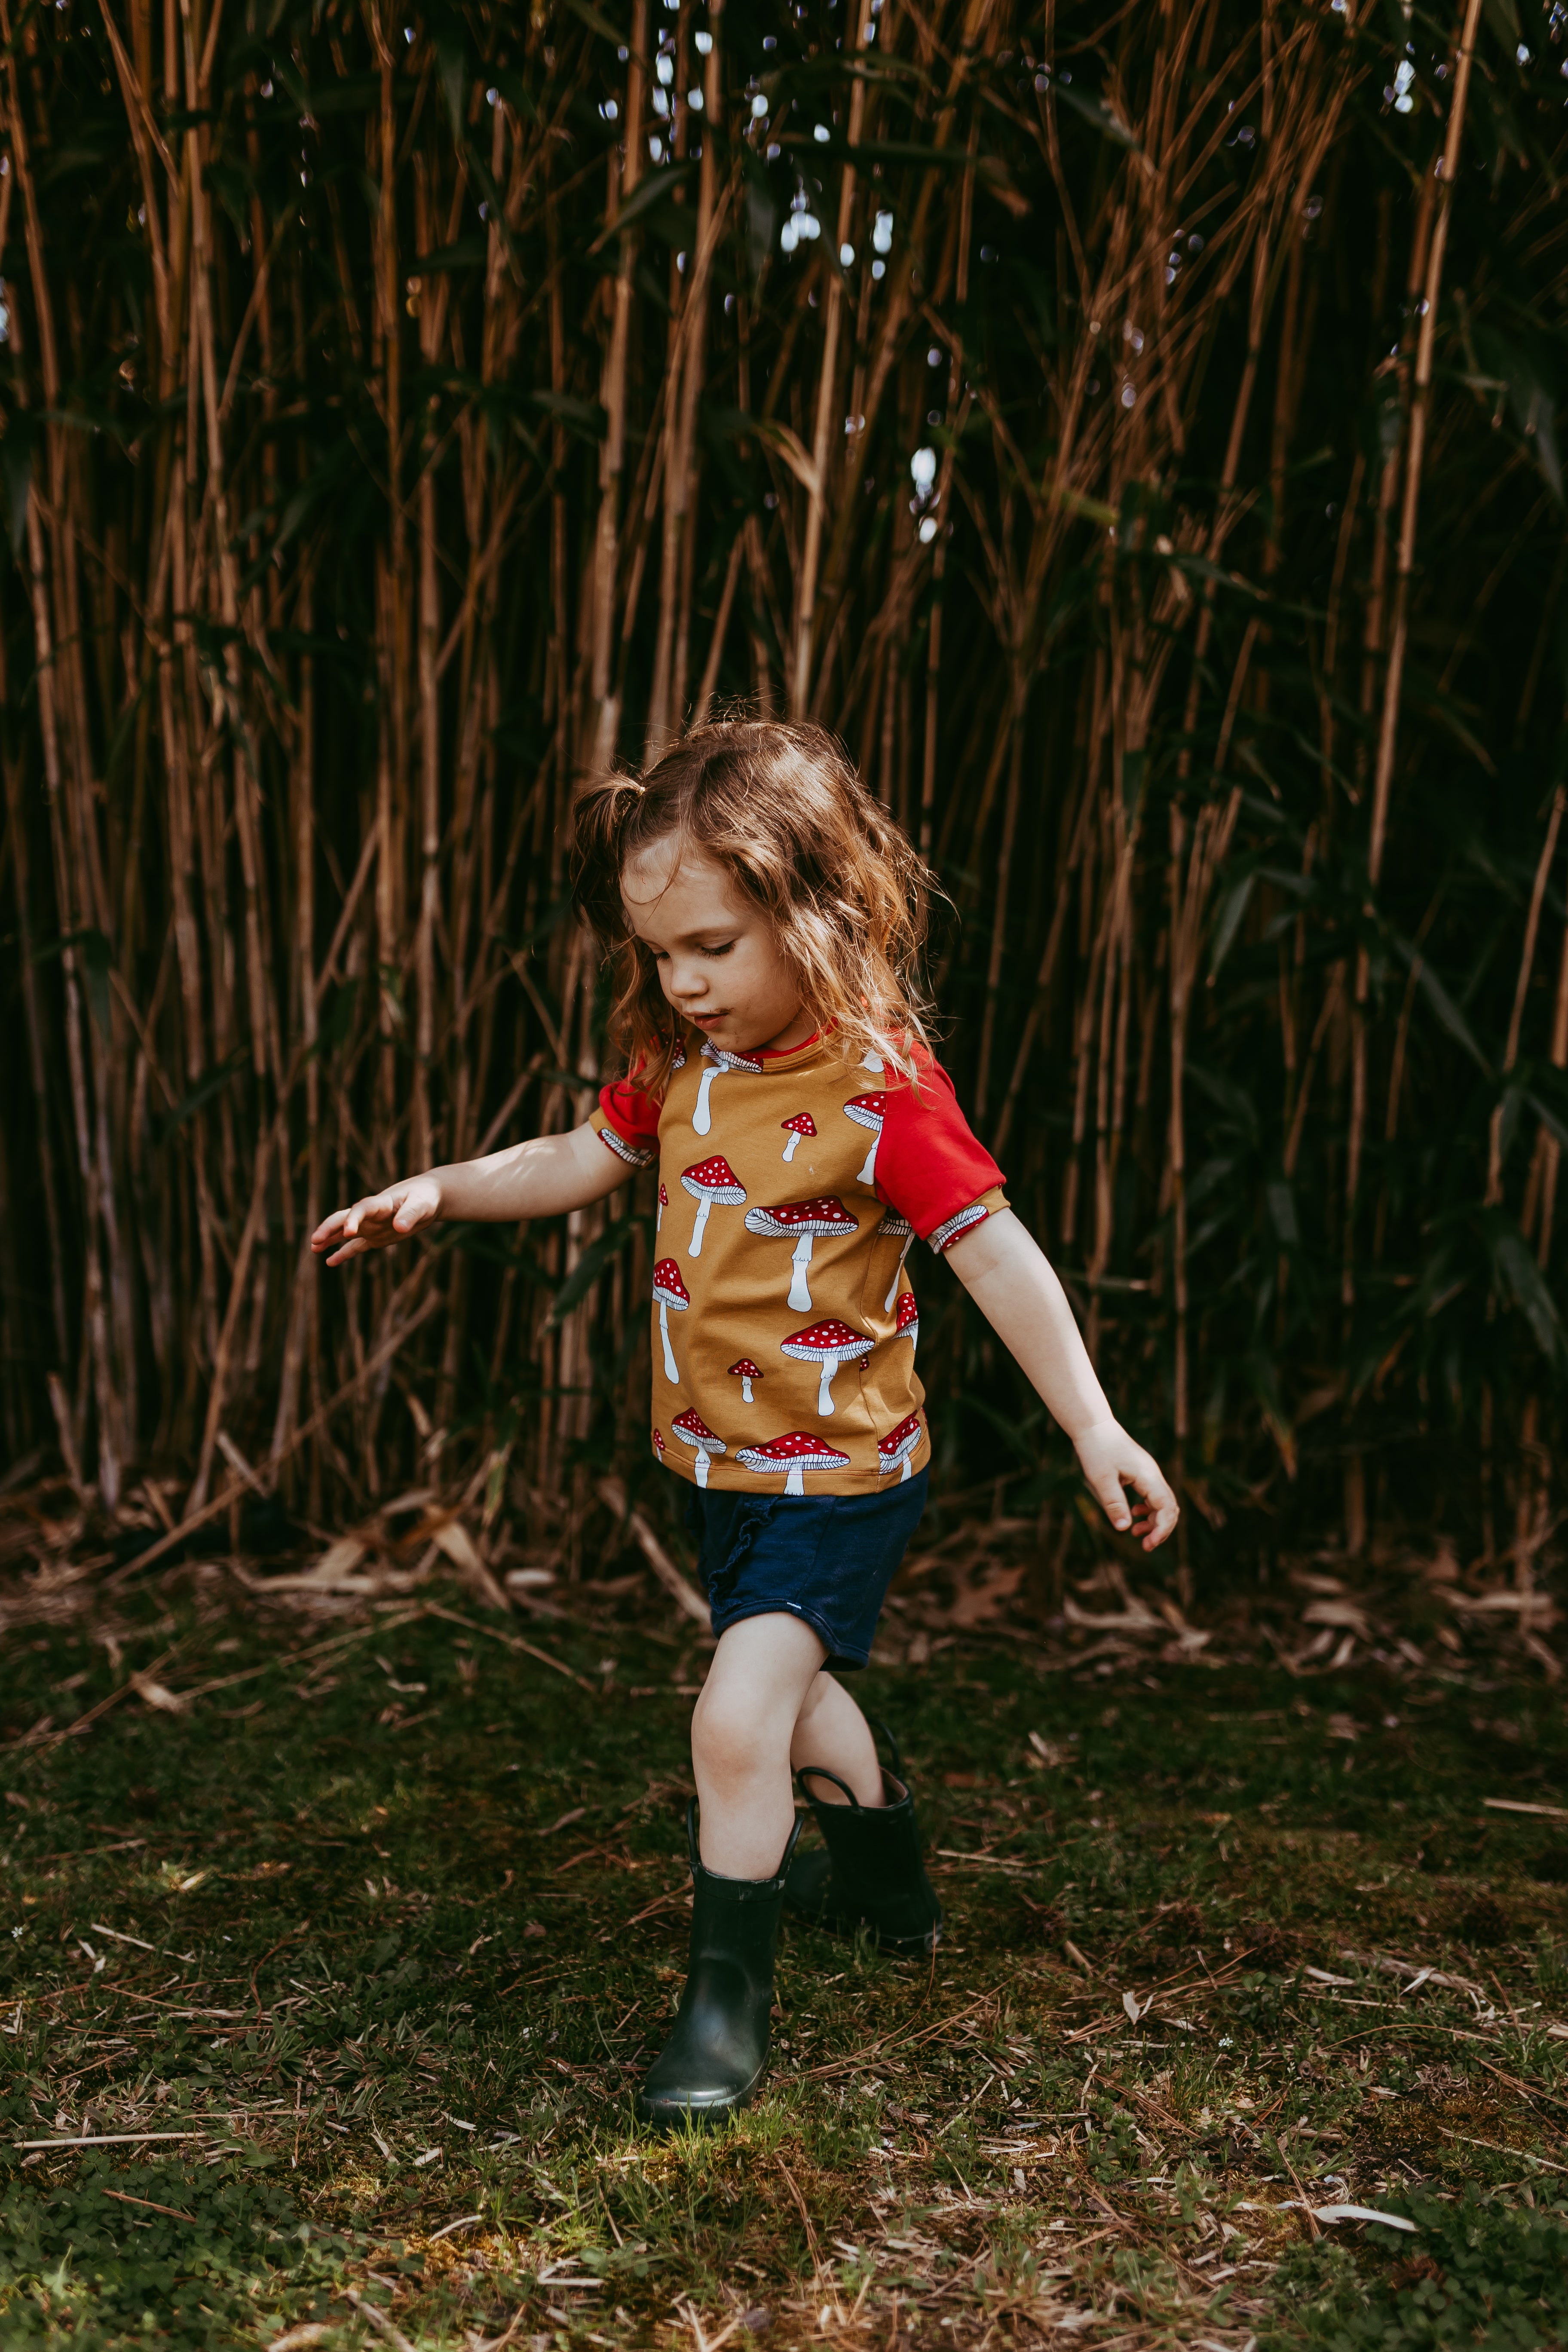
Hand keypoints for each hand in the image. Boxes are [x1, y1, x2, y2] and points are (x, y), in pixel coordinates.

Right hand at [310, 1176, 442, 1265]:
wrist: (428, 1197)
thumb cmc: (426, 1197)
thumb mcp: (422, 1204)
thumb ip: (411, 1214)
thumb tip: (400, 1227)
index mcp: (380, 1203)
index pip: (361, 1209)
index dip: (353, 1219)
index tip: (347, 1233)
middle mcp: (371, 1215)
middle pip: (344, 1218)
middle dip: (329, 1228)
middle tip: (315, 1240)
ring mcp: (371, 1226)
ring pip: (345, 1233)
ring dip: (329, 1239)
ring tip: (314, 1248)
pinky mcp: (376, 1238)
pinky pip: (356, 1247)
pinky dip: (344, 1253)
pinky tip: (329, 1261)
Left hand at [1073, 1420, 1179, 1550]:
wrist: (1093, 1425)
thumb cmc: (1096, 1450)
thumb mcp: (1101, 1479)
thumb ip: (1114, 1504)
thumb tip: (1124, 1529)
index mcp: (1148, 1476)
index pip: (1166, 1508)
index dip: (1161, 1530)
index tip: (1148, 1545)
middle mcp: (1153, 1474)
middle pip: (1170, 1507)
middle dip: (1161, 1529)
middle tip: (1145, 1546)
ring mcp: (1149, 1472)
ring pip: (1162, 1502)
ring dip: (1154, 1520)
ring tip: (1136, 1533)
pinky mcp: (1141, 1472)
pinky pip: (1152, 1494)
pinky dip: (1147, 1509)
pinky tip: (1134, 1515)